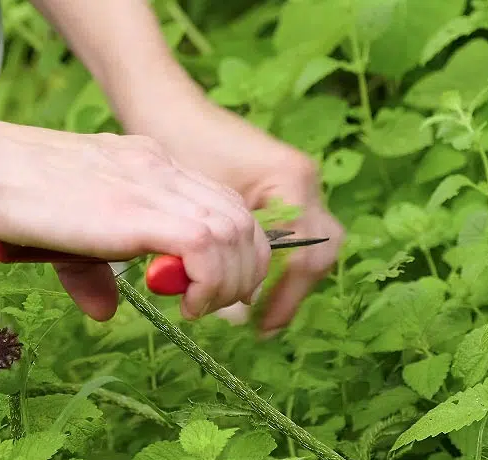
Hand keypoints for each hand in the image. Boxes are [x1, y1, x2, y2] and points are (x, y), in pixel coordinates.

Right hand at [0, 121, 270, 320]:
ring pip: (233, 231)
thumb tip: (106, 311)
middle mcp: (162, 169)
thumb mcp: (69, 234)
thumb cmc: (17, 198)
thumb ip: (94, 269)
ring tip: (200, 307)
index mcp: (153, 166)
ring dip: (230, 280)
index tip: (227, 285)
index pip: (225, 203)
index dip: (240, 248)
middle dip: (246, 268)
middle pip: (241, 218)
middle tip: (223, 302)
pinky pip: (205, 244)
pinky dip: (210, 280)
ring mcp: (152, 184)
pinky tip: (189, 305)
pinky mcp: (134, 210)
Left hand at [119, 96, 344, 335]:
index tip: (261, 327)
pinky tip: (251, 277)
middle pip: (321, 251)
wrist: (167, 104)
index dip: (285, 297)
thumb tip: (238, 315)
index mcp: (292, 180)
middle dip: (296, 290)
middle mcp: (305, 180)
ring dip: (290, 277)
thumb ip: (224, 260)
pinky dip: (278, 259)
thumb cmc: (177, 145)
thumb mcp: (199, 210)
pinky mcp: (283, 186)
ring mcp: (299, 182)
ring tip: (260, 306)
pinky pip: (296, 232)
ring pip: (314, 244)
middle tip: (266, 323)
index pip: (304, 255)